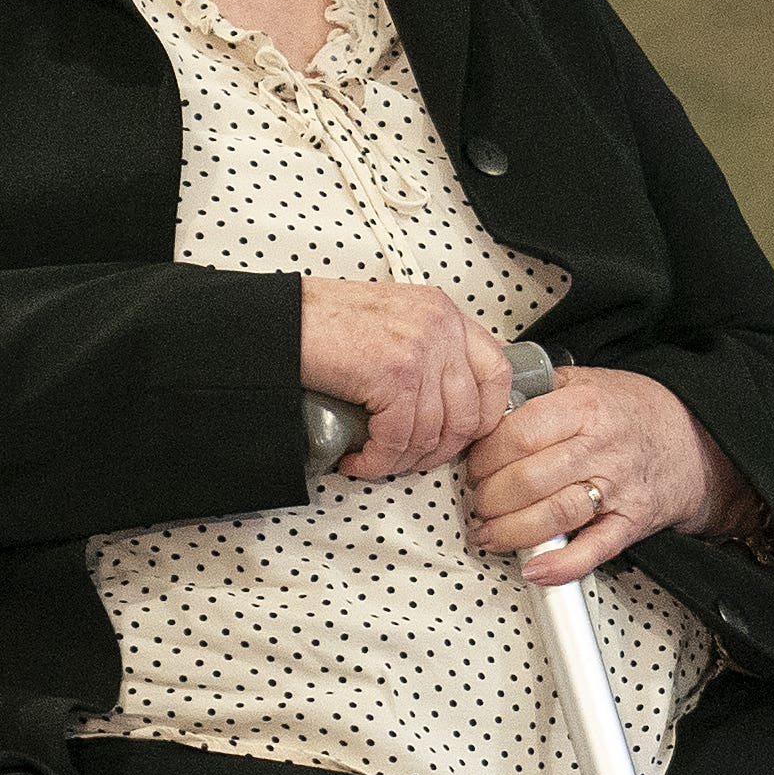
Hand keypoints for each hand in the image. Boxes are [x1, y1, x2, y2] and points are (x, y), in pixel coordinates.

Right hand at [300, 278, 515, 478]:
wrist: (276, 320)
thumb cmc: (322, 322)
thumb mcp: (392, 322)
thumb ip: (426, 351)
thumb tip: (444, 403)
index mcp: (443, 313)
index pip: (497, 371)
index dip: (485, 414)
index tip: (463, 435)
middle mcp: (440, 327)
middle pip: (470, 412)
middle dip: (441, 450)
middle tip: (413, 459)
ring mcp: (420, 351)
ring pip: (434, 433)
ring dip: (404, 460)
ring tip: (378, 461)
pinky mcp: (393, 376)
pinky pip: (398, 438)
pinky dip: (378, 460)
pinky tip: (359, 460)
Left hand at [463, 366, 738, 585]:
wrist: (695, 441)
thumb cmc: (635, 413)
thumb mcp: (588, 381)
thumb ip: (538, 390)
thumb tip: (487, 406)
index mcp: (586, 407)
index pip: (517, 434)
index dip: (484, 456)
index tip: (474, 465)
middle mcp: (602, 447)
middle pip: (527, 478)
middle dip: (489, 497)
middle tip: (479, 500)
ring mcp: (619, 488)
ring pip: (552, 515)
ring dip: (510, 531)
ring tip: (490, 532)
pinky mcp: (631, 522)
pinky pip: (594, 549)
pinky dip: (561, 565)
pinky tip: (536, 568)